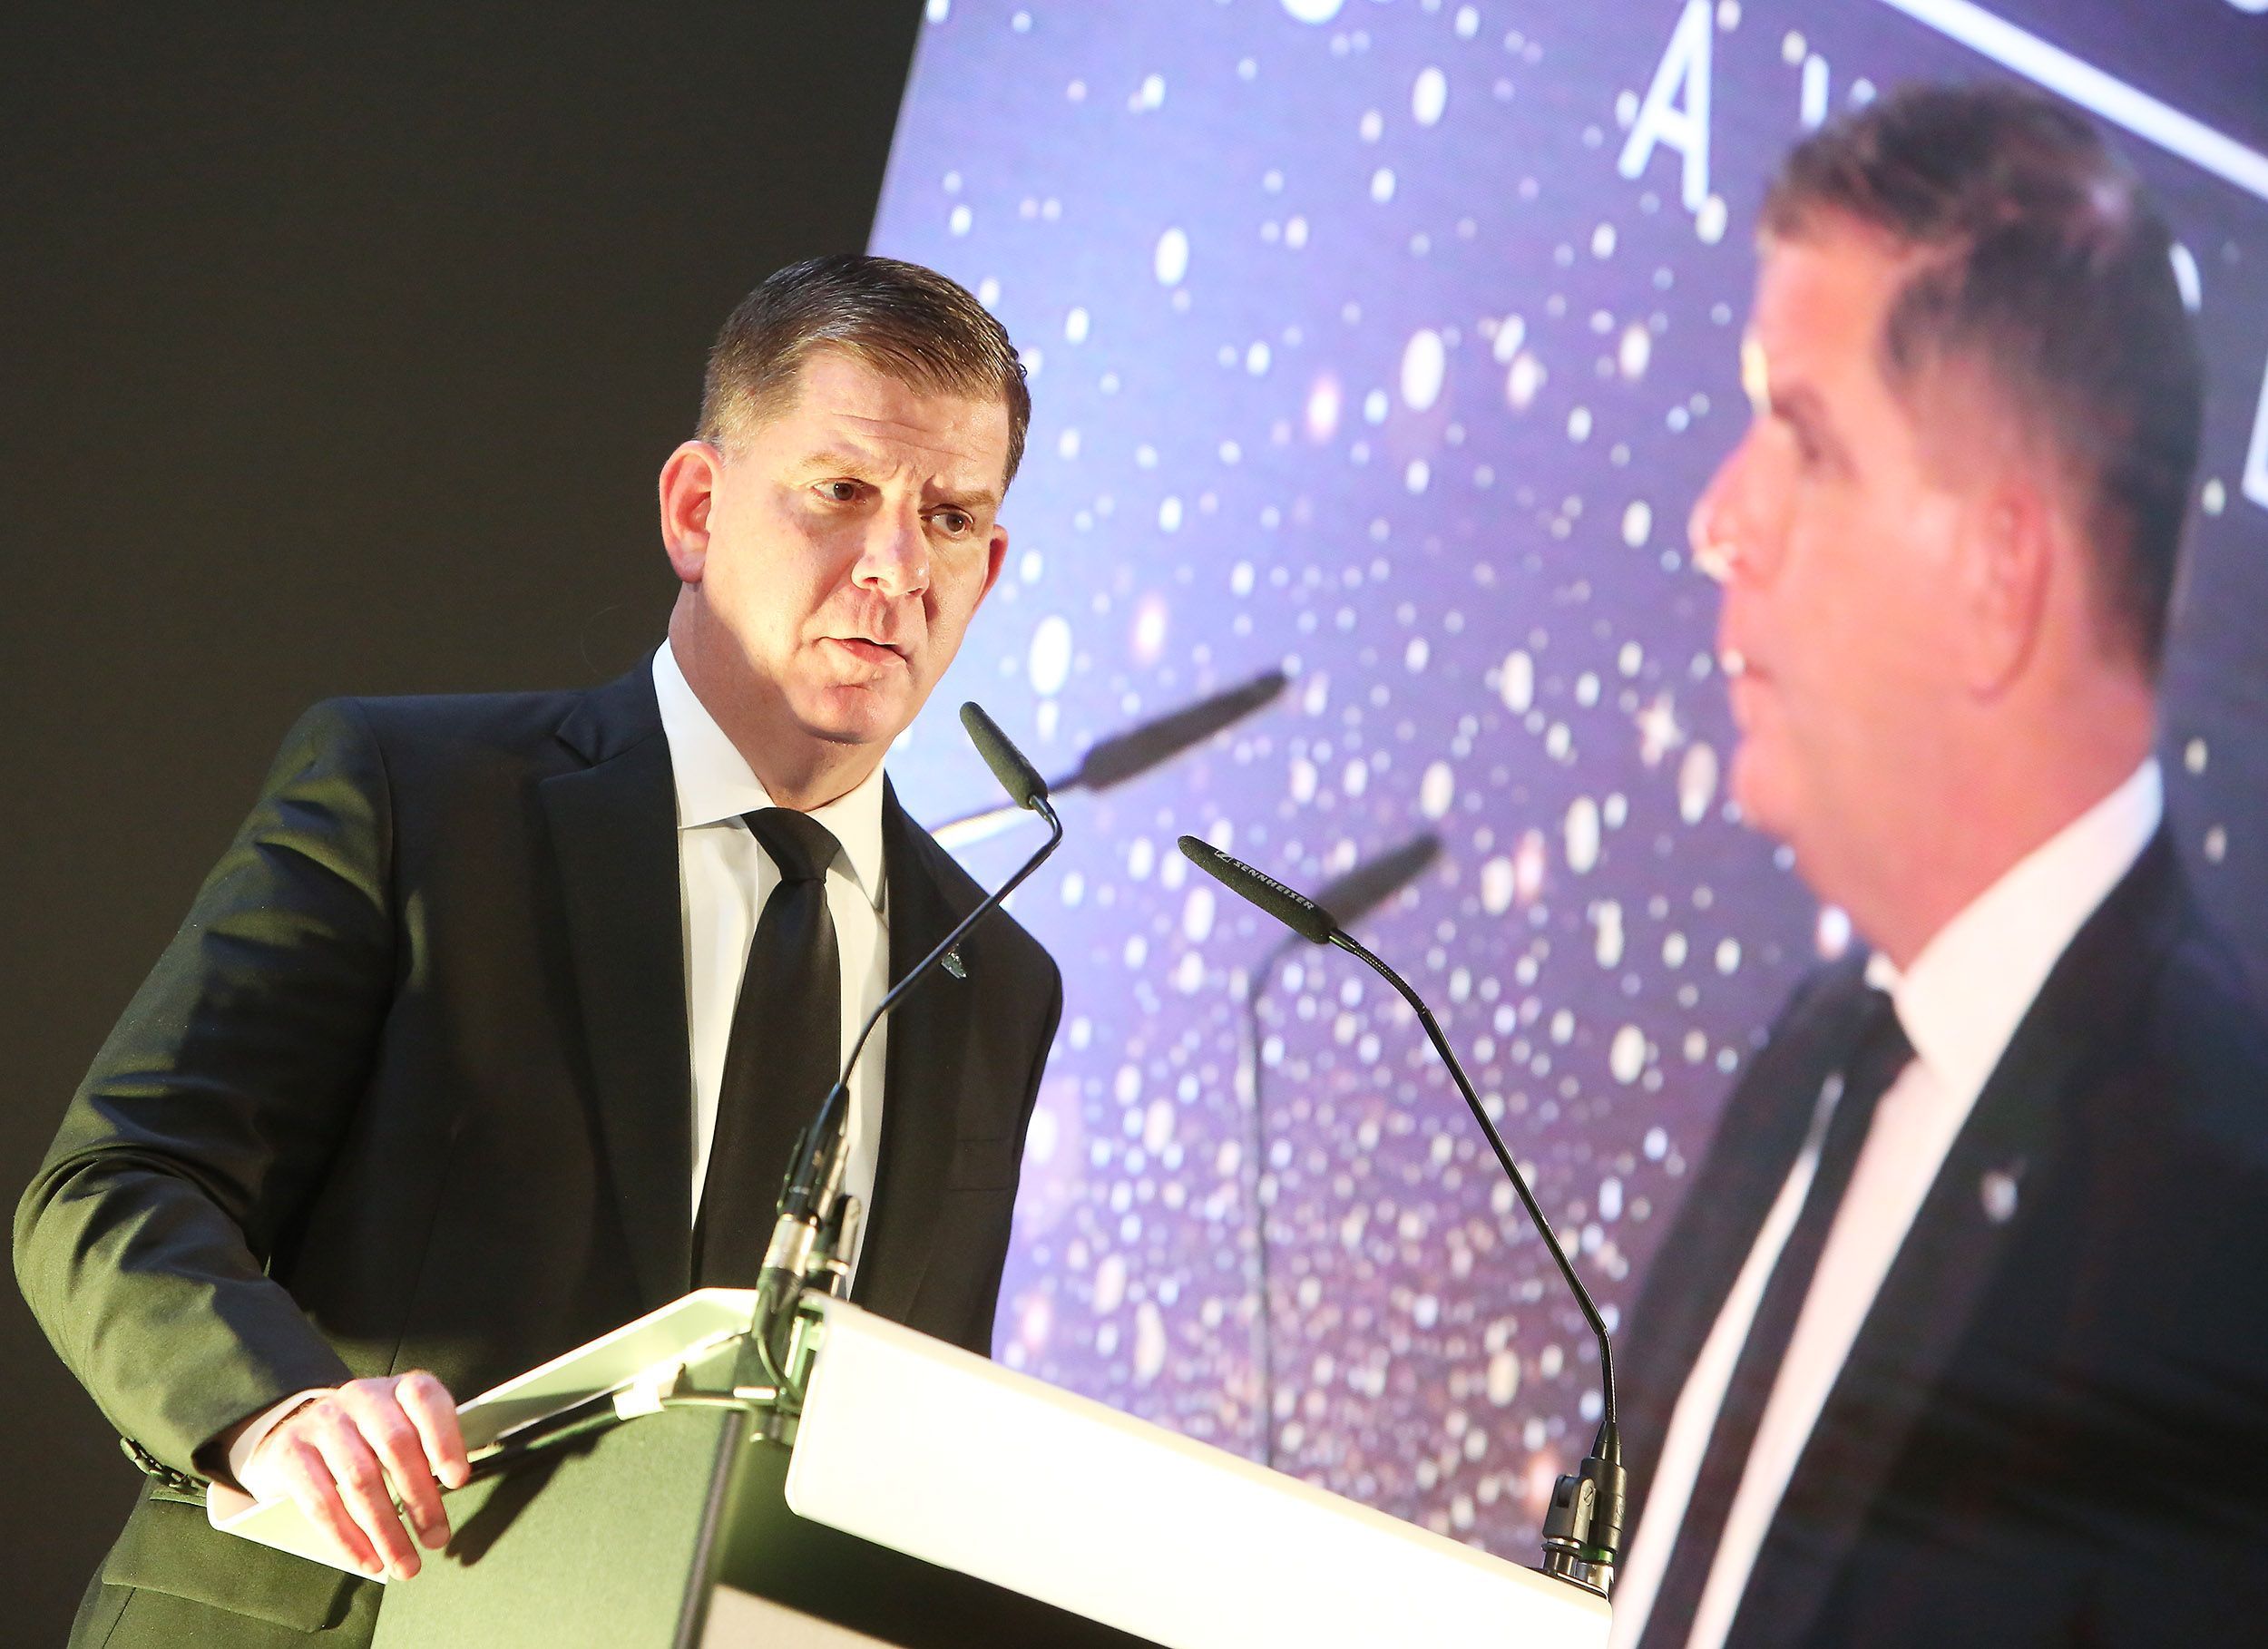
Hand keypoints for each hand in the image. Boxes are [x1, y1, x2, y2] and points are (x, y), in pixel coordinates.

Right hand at [239, 1371, 469, 1580]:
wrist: (292, 1433)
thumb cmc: (365, 1439)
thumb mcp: (399, 1430)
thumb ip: (425, 1451)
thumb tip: (451, 1493)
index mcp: (396, 1388)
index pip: (424, 1398)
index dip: (444, 1438)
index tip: (457, 1480)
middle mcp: (360, 1396)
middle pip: (395, 1444)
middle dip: (420, 1498)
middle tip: (437, 1539)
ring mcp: (322, 1422)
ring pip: (360, 1478)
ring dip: (387, 1529)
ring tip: (405, 1564)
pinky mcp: (289, 1452)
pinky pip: (321, 1501)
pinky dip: (347, 1538)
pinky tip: (367, 1560)